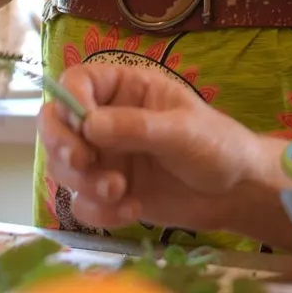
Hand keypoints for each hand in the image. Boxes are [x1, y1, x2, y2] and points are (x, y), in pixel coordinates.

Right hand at [40, 62, 277, 233]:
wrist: (235, 193)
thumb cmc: (217, 146)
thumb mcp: (182, 131)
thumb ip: (136, 127)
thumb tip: (88, 124)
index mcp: (127, 89)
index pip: (78, 81)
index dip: (69, 99)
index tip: (82, 126)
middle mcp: (108, 120)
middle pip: (55, 124)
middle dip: (62, 146)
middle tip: (83, 162)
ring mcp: (106, 157)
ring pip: (63, 167)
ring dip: (84, 182)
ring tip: (120, 191)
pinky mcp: (108, 192)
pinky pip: (82, 203)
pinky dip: (100, 212)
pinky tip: (133, 210)